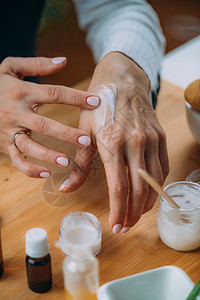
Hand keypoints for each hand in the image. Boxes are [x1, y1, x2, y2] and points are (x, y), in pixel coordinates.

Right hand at [0, 56, 99, 176]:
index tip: (96, 102)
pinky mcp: (5, 144)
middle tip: (86, 140)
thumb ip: (38, 64)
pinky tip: (47, 173)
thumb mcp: (11, 67)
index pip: (54, 93)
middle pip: (44, 124)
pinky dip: (30, 169)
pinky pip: (17, 160)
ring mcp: (10, 130)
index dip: (76, 97)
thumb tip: (64, 61)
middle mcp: (16, 112)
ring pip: (29, 146)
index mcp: (22, 92)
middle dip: (66, 133)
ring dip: (48, 155)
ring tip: (67, 162)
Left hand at [60, 52, 168, 232]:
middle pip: (139, 190)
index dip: (118, 211)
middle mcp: (135, 144)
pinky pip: (163, 167)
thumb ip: (78, 164)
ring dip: (148, 202)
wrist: (122, 79)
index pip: (118, 188)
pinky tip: (150, 193)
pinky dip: (158, 184)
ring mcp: (151, 140)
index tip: (116, 226)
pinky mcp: (159, 136)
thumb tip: (65, 189)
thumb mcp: (84, 132)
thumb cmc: (99, 105)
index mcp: (113, 144)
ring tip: (138, 214)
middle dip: (134, 213)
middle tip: (127, 226)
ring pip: (154, 181)